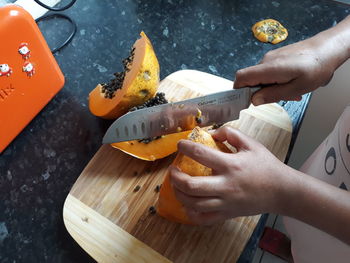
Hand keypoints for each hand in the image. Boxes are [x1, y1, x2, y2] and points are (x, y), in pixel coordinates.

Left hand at [170, 126, 292, 224]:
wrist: (282, 192)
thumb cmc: (266, 166)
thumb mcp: (251, 144)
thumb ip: (231, 134)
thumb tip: (212, 132)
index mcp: (231, 165)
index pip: (201, 154)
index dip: (186, 147)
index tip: (180, 144)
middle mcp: (226, 186)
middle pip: (191, 186)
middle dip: (175, 177)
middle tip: (173, 169)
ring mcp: (226, 203)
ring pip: (194, 204)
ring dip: (179, 194)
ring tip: (176, 184)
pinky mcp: (227, 214)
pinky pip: (204, 219)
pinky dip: (191, 213)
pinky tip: (188, 204)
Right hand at [234, 37, 335, 104]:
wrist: (328, 49)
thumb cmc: (315, 68)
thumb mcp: (296, 88)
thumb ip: (272, 95)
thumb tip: (253, 100)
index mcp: (268, 69)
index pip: (241, 78)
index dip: (239, 91)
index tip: (247, 101)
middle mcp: (265, 61)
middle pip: (251, 80)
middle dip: (261, 92)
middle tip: (281, 97)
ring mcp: (271, 57)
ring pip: (262, 77)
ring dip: (272, 87)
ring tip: (292, 91)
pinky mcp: (276, 56)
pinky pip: (270, 72)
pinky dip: (277, 80)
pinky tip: (292, 83)